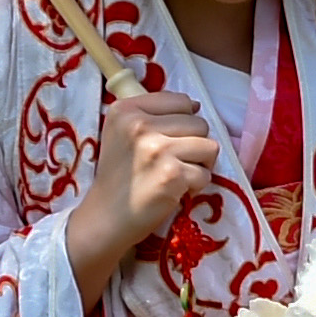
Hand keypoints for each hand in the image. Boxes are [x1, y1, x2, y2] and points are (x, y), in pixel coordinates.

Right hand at [65, 89, 219, 298]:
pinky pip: (206, 173)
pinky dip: (197, 185)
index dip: (184, 121)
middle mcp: (139, 125)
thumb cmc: (120, 174)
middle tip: (172, 162)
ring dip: (200, 164)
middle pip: (199, 123)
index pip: (181, 100)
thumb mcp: (122, 132)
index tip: (168, 140)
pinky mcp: (172, 175)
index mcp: (126, 110)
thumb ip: (152, 114)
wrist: (106, 216)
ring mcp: (157, 150)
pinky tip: (176, 189)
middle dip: (193, 144)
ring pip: (209, 146)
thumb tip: (196, 106)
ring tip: (178, 173)